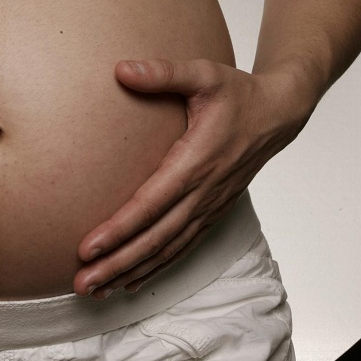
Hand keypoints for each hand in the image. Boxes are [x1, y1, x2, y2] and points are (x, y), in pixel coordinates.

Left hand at [73, 59, 313, 298]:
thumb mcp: (204, 74)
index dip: (119, 228)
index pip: (151, 203)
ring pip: (167, 249)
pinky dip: (155, 268)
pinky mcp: (212, 211)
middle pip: (155, 238)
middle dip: (117, 264)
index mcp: (197, 161)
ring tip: (96, 291)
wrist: (279, 113)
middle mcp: (203, 192)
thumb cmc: (238, 93)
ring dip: (131, 272)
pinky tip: (130, 281)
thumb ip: (164, 73)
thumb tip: (121, 69)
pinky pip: (182, 247)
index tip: (88, 248)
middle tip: (81, 283)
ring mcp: (210, 206)